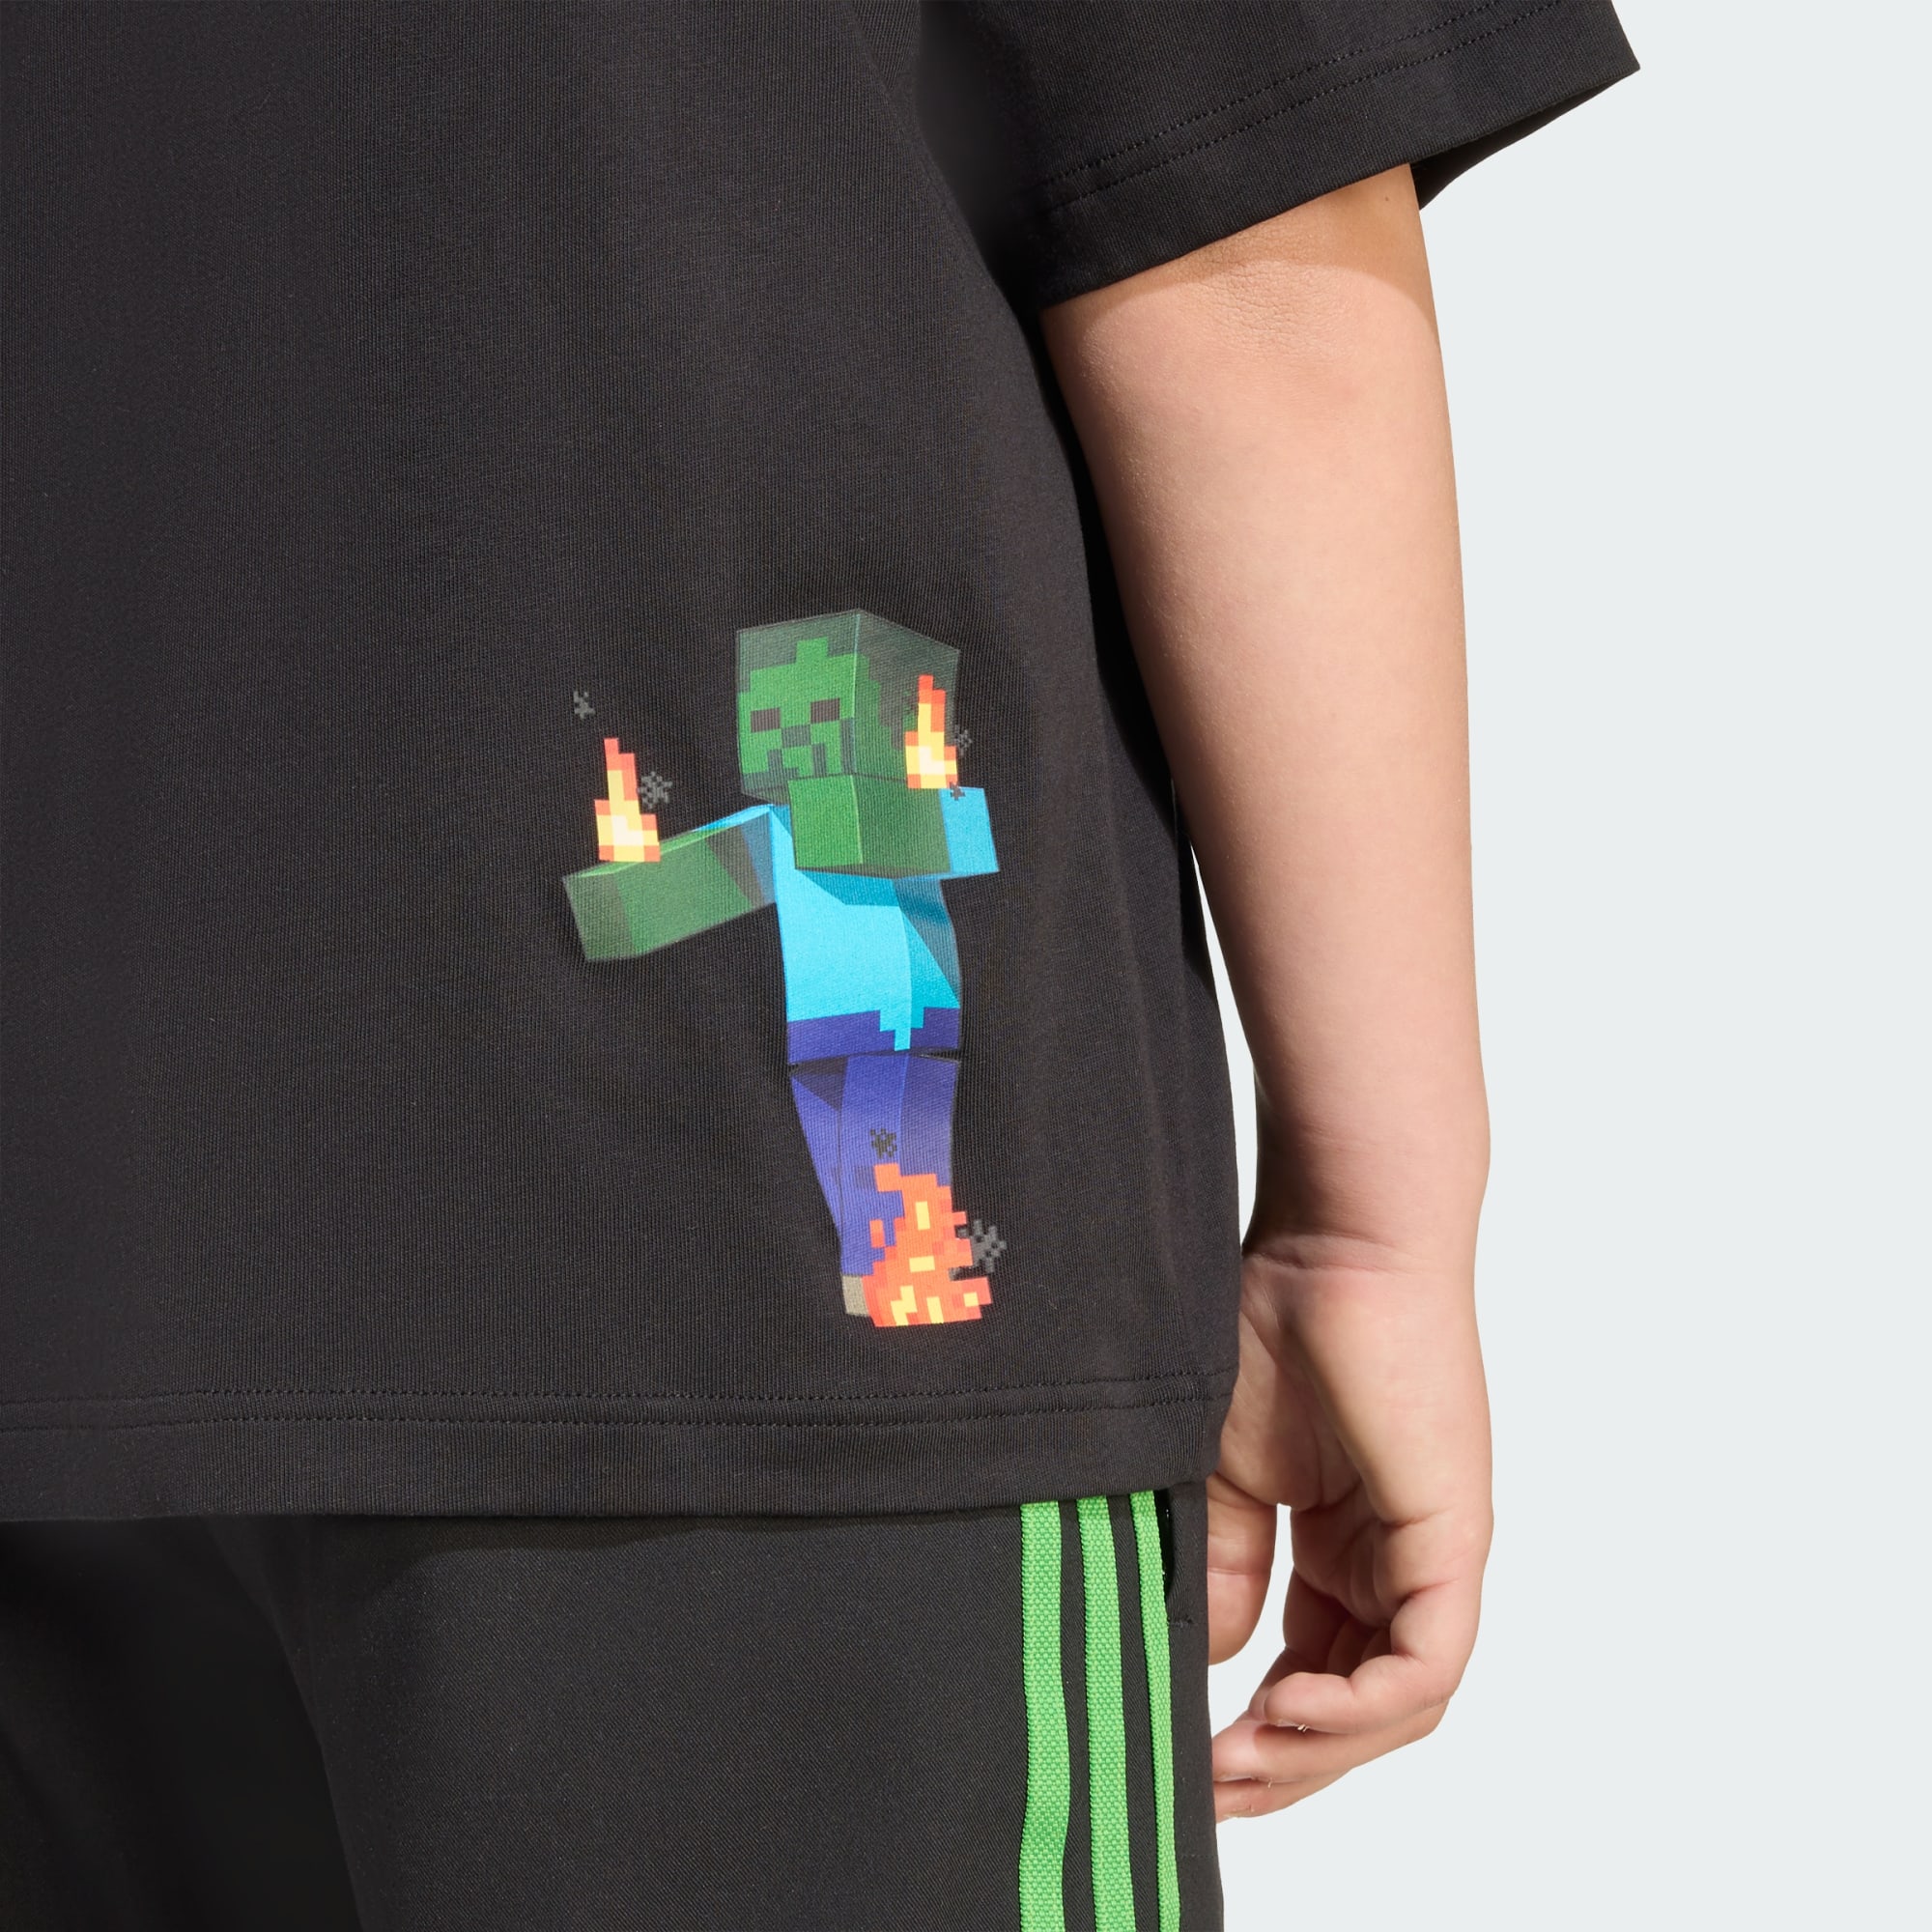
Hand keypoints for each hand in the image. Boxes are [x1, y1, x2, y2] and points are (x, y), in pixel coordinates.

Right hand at [1205, 1238, 1491, 1819]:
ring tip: (1237, 1764)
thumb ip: (1225, 1568)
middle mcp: (1397, 1562)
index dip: (1258, 1729)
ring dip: (1317, 1751)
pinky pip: (1426, 1667)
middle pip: (1358, 1706)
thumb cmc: (1274, 1325)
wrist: (1329, 1241)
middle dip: (1286, 1765)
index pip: (1315, 1670)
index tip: (1187, 1757)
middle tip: (1211, 1793)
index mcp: (1346, 1545)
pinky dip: (1359, 1708)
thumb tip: (1209, 1662)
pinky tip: (1286, 1709)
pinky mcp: (1454, 1542)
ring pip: (1395, 1704)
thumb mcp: (1223, 1474)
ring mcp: (1432, 1557)